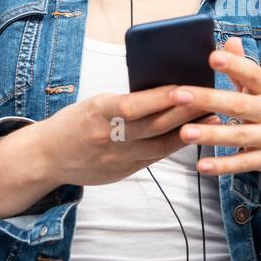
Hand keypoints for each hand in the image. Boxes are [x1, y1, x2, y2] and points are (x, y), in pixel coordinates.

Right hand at [34, 85, 219, 186]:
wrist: (46, 158)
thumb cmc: (73, 123)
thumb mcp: (93, 104)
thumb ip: (123, 103)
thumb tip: (162, 91)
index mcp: (97, 112)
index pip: (132, 105)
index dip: (160, 99)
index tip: (185, 89)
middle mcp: (107, 136)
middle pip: (152, 125)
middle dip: (185, 113)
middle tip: (212, 100)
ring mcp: (116, 158)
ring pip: (159, 145)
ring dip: (189, 131)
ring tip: (214, 118)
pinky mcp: (123, 171)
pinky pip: (155, 157)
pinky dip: (176, 145)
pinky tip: (194, 136)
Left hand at [169, 36, 260, 175]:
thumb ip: (244, 66)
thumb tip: (230, 41)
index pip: (253, 74)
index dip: (234, 65)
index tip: (213, 57)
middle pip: (239, 104)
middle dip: (208, 99)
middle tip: (178, 94)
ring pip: (239, 135)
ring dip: (211, 135)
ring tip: (184, 132)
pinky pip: (243, 163)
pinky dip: (223, 165)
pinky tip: (202, 165)